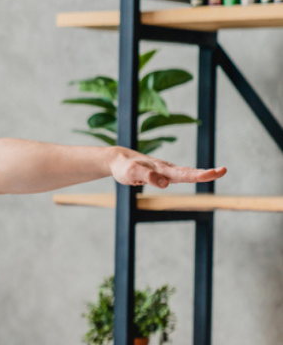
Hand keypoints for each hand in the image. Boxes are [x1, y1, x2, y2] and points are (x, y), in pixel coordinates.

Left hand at [109, 148, 226, 188]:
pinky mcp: (162, 174)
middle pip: (189, 172)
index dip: (199, 175)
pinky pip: (180, 175)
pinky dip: (192, 175)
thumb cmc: (124, 167)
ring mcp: (165, 171)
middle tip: (224, 170)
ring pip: (186, 173)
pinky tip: (202, 175)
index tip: (213, 173)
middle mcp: (166, 169)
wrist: (119, 160)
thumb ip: (146, 177)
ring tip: (219, 172)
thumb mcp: (131, 173)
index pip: (183, 173)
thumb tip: (165, 184)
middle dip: (206, 173)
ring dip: (202, 173)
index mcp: (161, 169)